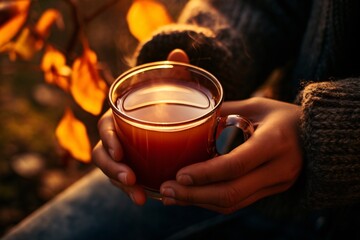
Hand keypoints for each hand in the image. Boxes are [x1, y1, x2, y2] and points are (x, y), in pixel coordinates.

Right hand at [92, 49, 189, 204]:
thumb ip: (175, 72)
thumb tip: (178, 52)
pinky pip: (128, 182)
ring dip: (123, 186)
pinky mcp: (132, 169)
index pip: (106, 128)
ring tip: (140, 198)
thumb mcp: (172, 88)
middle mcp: (117, 138)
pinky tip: (148, 199)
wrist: (168, 117)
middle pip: (103, 156)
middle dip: (112, 169)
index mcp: (120, 117)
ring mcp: (123, 156)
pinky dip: (135, 192)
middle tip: (131, 179)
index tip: (121, 152)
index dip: (108, 140)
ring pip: (113, 173)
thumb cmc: (166, 102)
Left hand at [160, 97, 302, 213]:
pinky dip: (211, 202)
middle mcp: (277, 169)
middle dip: (194, 195)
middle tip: (166, 190)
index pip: (236, 165)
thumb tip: (193, 119)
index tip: (179, 174)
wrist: (318, 137)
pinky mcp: (270, 192)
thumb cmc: (283, 116)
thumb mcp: (257, 106)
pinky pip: (238, 203)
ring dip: (198, 202)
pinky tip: (191, 196)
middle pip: (231, 192)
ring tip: (171, 197)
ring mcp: (276, 185)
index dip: (206, 173)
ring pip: (233, 203)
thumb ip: (226, 114)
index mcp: (274, 142)